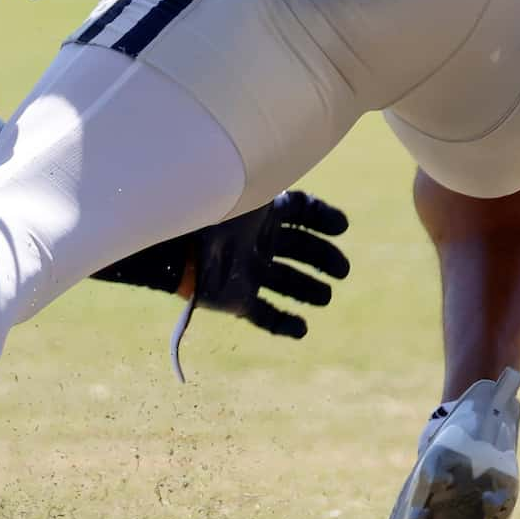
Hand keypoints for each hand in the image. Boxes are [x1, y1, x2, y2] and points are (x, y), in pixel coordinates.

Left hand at [183, 191, 352, 339]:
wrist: (176, 240)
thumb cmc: (218, 208)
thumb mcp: (259, 189)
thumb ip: (293, 190)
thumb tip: (334, 201)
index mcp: (262, 211)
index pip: (301, 212)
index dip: (323, 218)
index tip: (341, 226)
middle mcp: (256, 240)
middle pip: (299, 250)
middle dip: (322, 259)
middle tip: (342, 271)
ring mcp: (246, 270)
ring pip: (285, 282)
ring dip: (307, 290)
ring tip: (324, 296)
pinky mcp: (234, 299)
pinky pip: (263, 315)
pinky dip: (283, 324)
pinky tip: (302, 329)